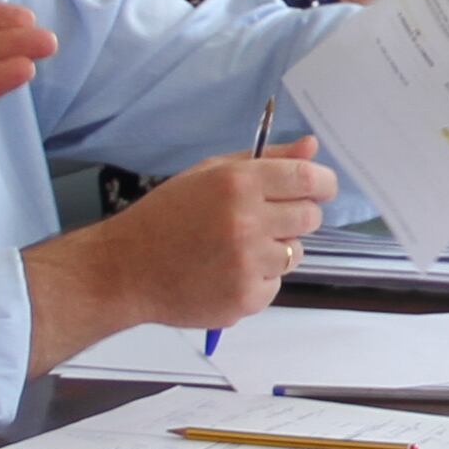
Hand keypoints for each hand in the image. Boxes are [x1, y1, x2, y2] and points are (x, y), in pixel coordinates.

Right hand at [103, 137, 337, 329]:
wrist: (126, 268)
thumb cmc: (166, 216)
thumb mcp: (209, 173)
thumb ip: (266, 160)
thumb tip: (312, 149)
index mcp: (239, 183)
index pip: (308, 179)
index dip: (322, 184)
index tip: (319, 188)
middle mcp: (247, 222)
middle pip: (310, 217)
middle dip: (296, 216)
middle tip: (265, 220)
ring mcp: (248, 264)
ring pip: (295, 253)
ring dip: (275, 250)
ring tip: (235, 248)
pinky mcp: (246, 298)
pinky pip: (275, 284)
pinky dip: (258, 279)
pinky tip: (225, 272)